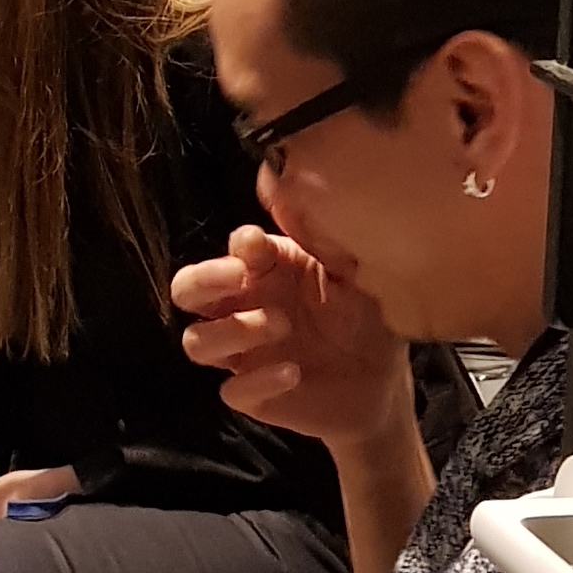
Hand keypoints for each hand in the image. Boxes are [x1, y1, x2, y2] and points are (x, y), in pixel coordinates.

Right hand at [173, 223, 403, 451]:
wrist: (384, 385)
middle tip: (239, 280)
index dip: (238, 248)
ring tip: (279, 325)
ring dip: (230, 332)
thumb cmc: (365, 316)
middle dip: (203, 282)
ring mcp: (243, 353)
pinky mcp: (253, 395)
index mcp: (266, 271)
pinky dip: (256, 382)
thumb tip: (277, 177)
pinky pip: (230, 391)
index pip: (231, 250)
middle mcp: (244, 307)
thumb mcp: (352, 272)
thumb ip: (316, 232)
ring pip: (196, 342)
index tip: (257, 247)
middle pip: (188, 290)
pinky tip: (292, 373)